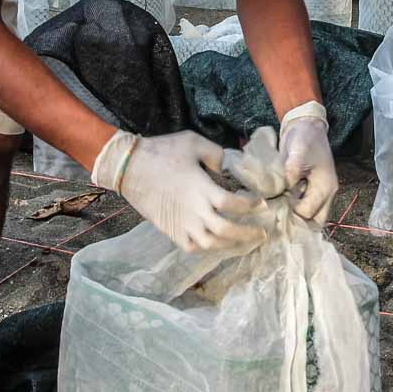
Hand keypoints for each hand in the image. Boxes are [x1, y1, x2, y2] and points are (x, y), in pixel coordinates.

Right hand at [92, 129, 266, 251]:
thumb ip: (216, 154)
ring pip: (212, 244)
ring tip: (246, 241)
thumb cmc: (162, 152)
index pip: (233, 204)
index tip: (262, 204)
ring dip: (232, 245)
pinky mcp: (171, 231)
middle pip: (227, 230)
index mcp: (201, 189)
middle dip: (249, 233)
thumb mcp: (193, 142)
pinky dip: (209, 249)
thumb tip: (229, 166)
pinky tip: (219, 243)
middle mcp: (194, 211)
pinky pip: (193, 248)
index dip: (251, 206)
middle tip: (263, 231)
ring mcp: (181, 224)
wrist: (129, 167)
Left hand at [278, 102, 337, 224]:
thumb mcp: (297, 150)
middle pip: (314, 223)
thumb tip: (283, 189)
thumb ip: (292, 170)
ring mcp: (319, 194)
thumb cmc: (304, 137)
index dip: (290, 214)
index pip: (307, 213)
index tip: (273, 209)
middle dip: (295, 225)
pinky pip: (306, 211)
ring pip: (310, 219)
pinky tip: (279, 208)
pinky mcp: (311, 192)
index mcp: (325, 186)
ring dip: (294, 220)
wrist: (307, 126)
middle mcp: (326, 195)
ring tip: (276, 215)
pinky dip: (294, 213)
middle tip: (275, 220)